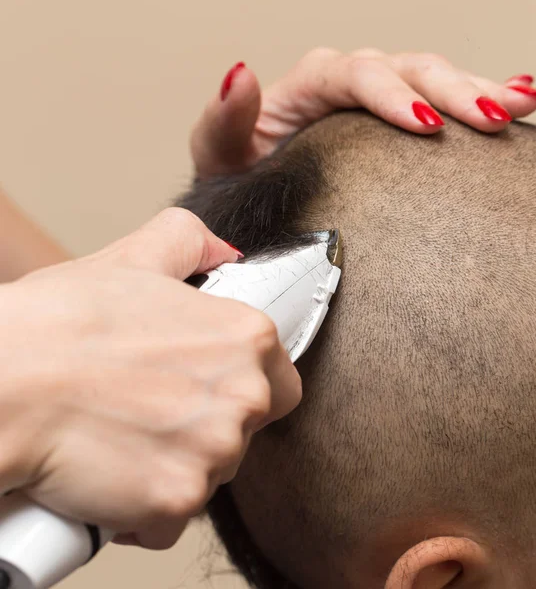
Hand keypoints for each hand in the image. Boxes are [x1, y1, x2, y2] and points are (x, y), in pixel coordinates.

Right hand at [0, 208, 300, 549]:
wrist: (6, 379)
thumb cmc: (63, 322)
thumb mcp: (134, 259)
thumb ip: (189, 242)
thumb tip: (222, 251)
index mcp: (247, 338)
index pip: (282, 382)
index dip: (241, 387)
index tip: (207, 389)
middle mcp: (246, 395)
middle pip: (247, 430)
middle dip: (207, 427)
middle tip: (154, 409)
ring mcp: (215, 452)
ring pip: (211, 474)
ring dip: (174, 465)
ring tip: (126, 436)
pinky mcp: (178, 500)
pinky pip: (173, 518)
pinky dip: (145, 509)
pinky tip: (112, 474)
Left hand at [191, 49, 535, 176]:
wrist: (250, 204)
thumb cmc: (237, 180)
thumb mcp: (219, 154)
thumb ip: (224, 119)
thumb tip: (240, 73)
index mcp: (307, 88)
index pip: (356, 76)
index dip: (393, 95)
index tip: (426, 125)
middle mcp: (344, 85)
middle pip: (406, 69)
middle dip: (452, 90)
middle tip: (493, 116)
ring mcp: (371, 103)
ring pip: (431, 79)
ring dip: (477, 91)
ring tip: (518, 105)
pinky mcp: (390, 125)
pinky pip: (437, 103)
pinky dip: (476, 99)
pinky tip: (513, 101)